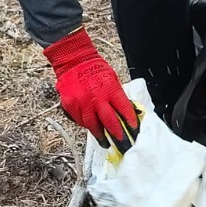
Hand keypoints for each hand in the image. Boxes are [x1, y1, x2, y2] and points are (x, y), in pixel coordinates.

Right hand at [42, 27, 139, 149]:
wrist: (74, 61)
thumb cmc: (96, 70)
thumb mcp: (113, 80)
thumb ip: (119, 97)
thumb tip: (129, 112)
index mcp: (110, 90)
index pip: (124, 111)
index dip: (131, 124)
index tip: (135, 132)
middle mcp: (96, 98)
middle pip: (110, 123)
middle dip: (118, 137)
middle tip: (123, 145)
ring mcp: (82, 103)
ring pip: (93, 126)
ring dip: (101, 136)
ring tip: (106, 142)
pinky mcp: (70, 105)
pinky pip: (80, 121)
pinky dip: (86, 125)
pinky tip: (92, 127)